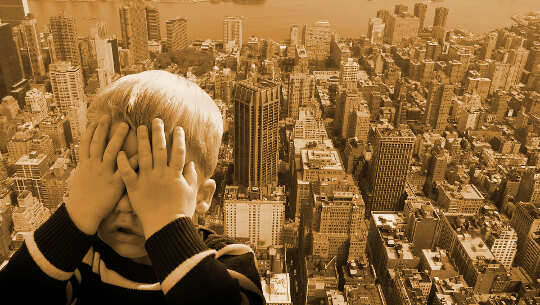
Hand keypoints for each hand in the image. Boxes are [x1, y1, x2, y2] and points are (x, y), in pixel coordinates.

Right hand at [66, 115, 136, 234]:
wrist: (82, 215)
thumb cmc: (81, 198)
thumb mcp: (79, 178)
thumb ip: (86, 167)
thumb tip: (88, 157)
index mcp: (84, 164)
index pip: (86, 143)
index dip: (91, 131)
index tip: (96, 120)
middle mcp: (93, 166)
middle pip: (98, 143)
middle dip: (105, 129)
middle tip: (112, 117)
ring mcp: (104, 174)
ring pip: (111, 151)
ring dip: (118, 137)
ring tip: (126, 126)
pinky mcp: (114, 184)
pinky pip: (124, 170)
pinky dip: (131, 160)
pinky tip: (139, 152)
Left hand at [117, 118, 197, 238]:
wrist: (166, 227)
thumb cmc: (180, 212)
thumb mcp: (190, 193)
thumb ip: (191, 177)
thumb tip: (192, 164)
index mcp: (175, 174)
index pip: (178, 151)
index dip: (178, 138)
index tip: (178, 128)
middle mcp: (161, 173)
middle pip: (160, 148)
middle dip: (158, 133)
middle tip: (155, 120)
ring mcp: (147, 180)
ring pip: (144, 155)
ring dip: (141, 140)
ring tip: (139, 128)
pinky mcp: (135, 188)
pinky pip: (127, 173)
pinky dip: (123, 162)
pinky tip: (120, 152)